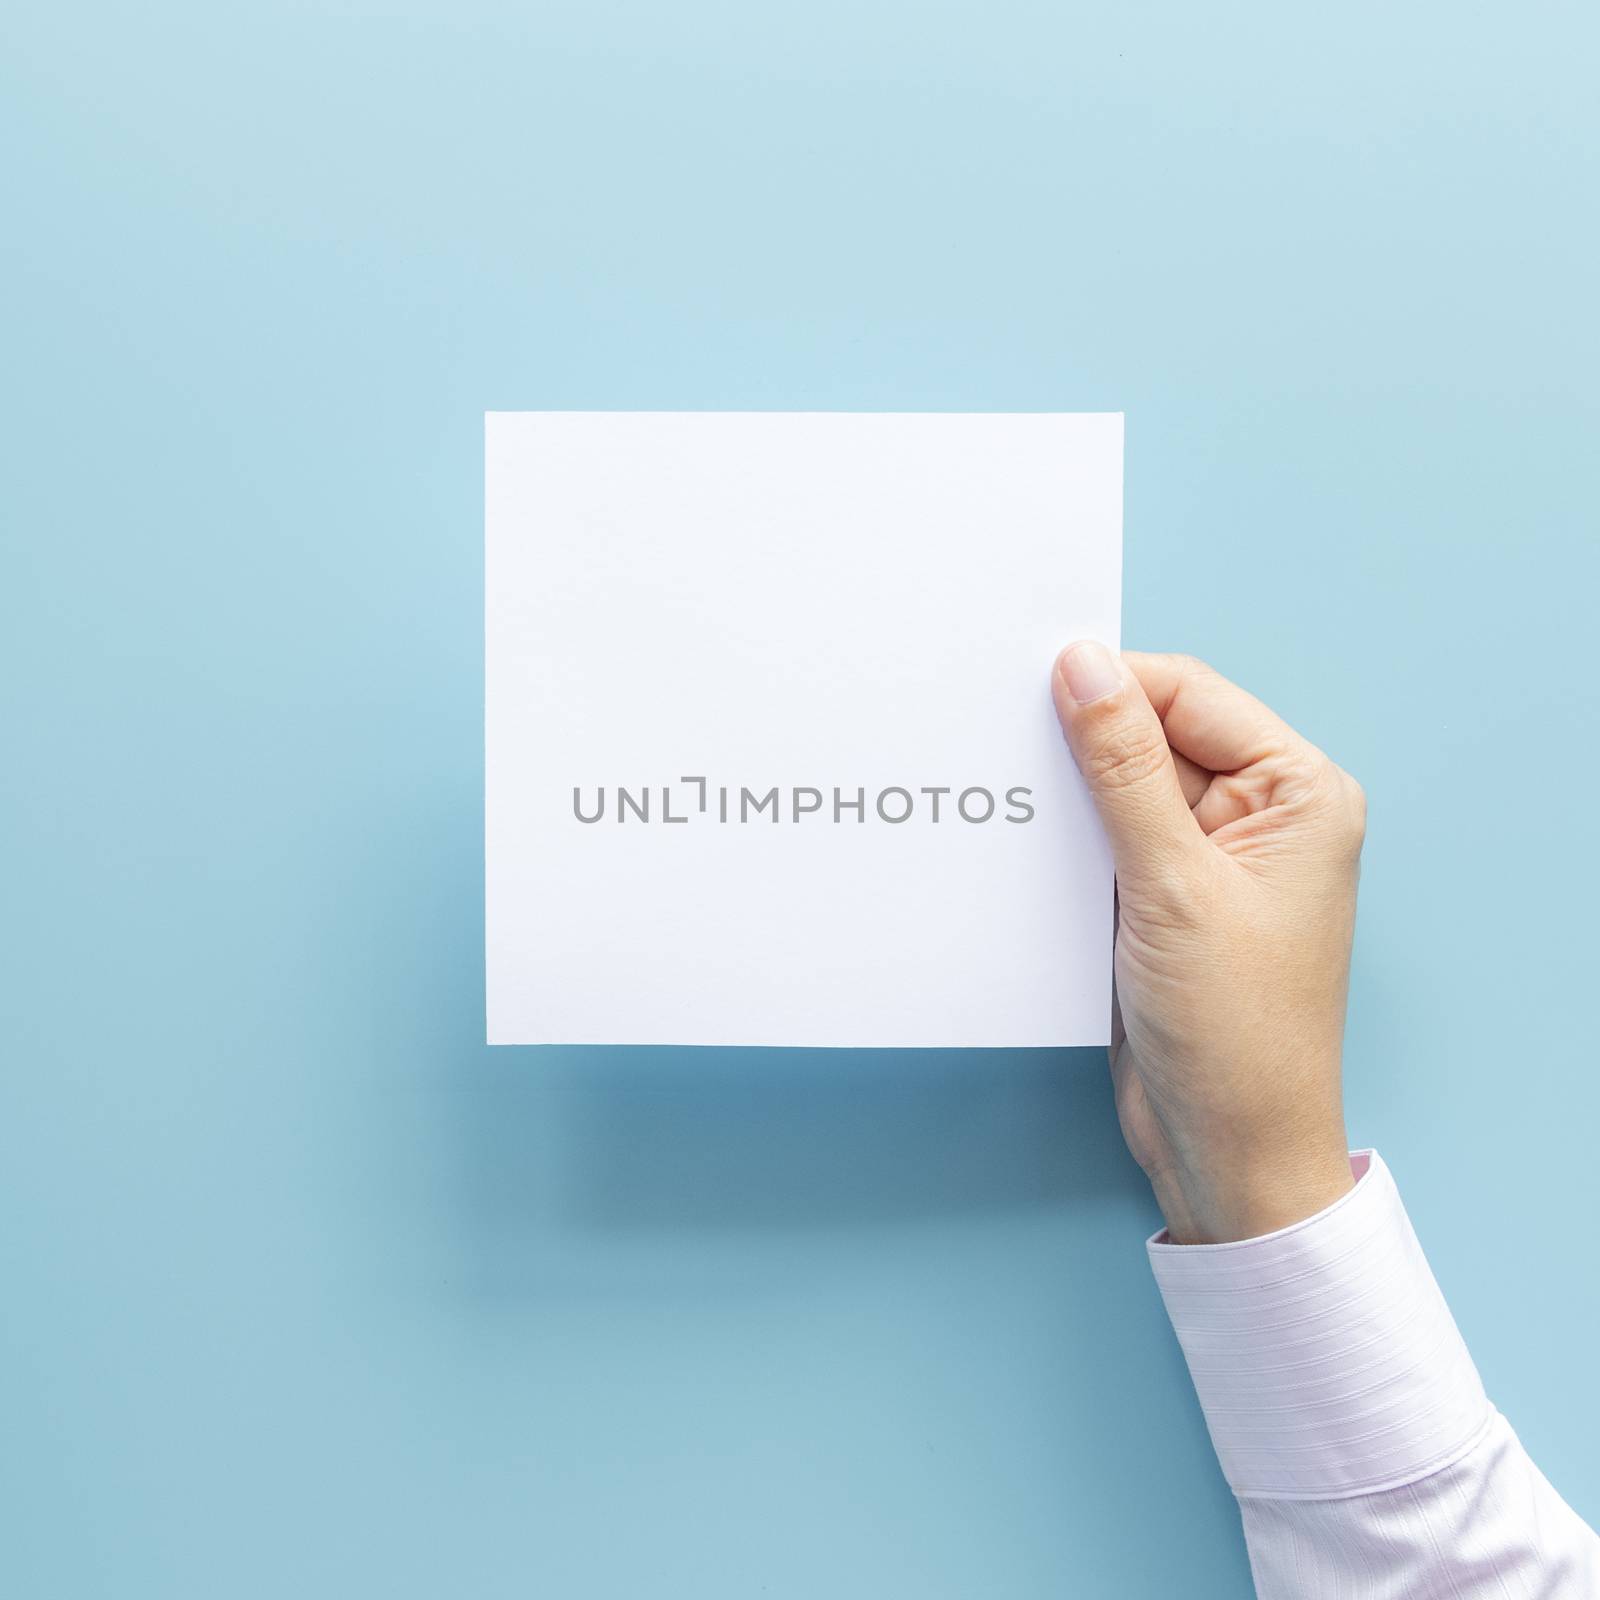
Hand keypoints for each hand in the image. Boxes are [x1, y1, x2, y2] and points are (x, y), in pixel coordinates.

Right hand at [1051, 644, 1363, 1243]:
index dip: (1111, 684)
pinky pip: (1107, 844)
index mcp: (1298, 793)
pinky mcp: (1166, 902)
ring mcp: (1210, 861)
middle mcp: (1261, 816)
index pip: (1190, 695)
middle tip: (1001, 743)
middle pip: (1153, 737)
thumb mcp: (1173, 884)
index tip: (1026, 683)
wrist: (1227, 1151)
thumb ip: (1123, 769)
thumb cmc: (1235, 1029)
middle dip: (1081, 744)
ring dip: (1066, 798)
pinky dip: (1065, 844)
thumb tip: (1082, 665)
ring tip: (1004, 800)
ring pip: (1121, 791)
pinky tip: (1019, 849)